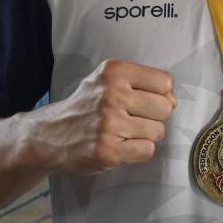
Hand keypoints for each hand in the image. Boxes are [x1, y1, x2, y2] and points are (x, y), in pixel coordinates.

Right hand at [33, 59, 176, 174]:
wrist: (49, 135)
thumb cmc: (87, 106)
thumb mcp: (109, 81)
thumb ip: (143, 84)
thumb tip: (174, 101)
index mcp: (115, 71)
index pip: (165, 82)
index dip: (161, 94)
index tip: (144, 100)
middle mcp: (112, 95)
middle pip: (165, 108)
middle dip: (154, 117)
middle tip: (133, 119)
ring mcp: (109, 124)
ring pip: (158, 131)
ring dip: (145, 135)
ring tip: (123, 133)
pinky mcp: (108, 150)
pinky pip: (147, 150)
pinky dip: (138, 151)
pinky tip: (121, 146)